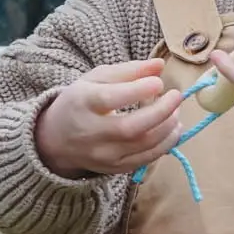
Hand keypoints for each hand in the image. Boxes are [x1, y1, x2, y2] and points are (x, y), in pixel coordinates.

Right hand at [35, 59, 185, 178]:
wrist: (56, 140)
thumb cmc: (80, 102)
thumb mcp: (95, 79)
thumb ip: (128, 71)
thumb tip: (159, 65)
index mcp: (81, 104)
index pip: (110, 99)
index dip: (138, 90)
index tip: (159, 82)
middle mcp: (90, 133)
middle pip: (130, 128)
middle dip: (161, 112)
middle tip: (177, 96)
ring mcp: (103, 154)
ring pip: (142, 145)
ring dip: (168, 127)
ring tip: (177, 111)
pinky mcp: (115, 168)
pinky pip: (146, 159)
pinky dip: (166, 144)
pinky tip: (173, 129)